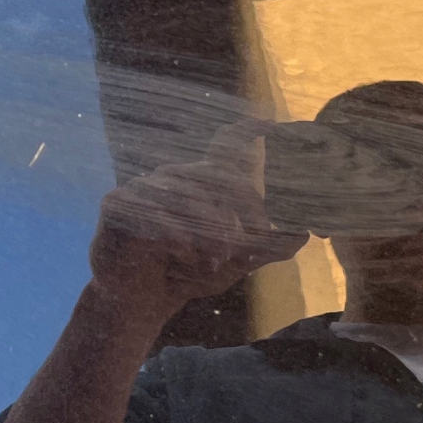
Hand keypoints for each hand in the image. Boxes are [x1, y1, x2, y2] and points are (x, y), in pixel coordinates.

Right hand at [89, 125, 308, 327]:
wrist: (140, 300)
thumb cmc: (188, 272)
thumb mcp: (235, 261)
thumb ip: (267, 248)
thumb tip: (305, 234)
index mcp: (200, 183)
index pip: (224, 150)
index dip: (247, 133)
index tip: (271, 122)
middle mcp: (172, 177)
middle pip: (210, 177)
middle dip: (235, 210)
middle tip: (248, 242)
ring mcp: (142, 187)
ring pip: (182, 195)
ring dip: (206, 228)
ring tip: (218, 258)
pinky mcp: (116, 205)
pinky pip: (149, 210)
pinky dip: (172, 232)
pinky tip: (185, 253)